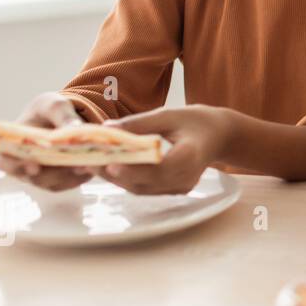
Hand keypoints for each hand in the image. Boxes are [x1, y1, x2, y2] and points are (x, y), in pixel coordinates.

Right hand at [0, 92, 94, 191]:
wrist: (60, 118)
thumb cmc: (48, 110)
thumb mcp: (55, 105)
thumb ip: (63, 115)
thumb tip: (76, 129)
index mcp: (11, 146)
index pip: (7, 162)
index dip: (17, 166)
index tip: (34, 166)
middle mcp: (22, 166)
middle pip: (35, 177)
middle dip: (55, 173)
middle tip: (74, 165)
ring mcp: (41, 176)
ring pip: (55, 182)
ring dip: (72, 175)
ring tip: (89, 164)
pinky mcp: (60, 180)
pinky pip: (71, 182)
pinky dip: (82, 176)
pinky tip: (94, 165)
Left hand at [99, 105, 234, 194]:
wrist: (219, 136)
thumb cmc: (195, 121)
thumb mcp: (169, 114)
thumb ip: (139, 124)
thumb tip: (106, 128)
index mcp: (191, 156)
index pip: (161, 168)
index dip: (135, 168)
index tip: (110, 162)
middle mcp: (186, 178)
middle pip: (145, 182)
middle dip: (114, 172)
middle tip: (87, 161)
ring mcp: (179, 188)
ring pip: (140, 188)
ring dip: (114, 178)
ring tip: (89, 164)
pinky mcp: (172, 191)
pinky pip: (144, 188)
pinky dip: (124, 179)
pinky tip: (107, 168)